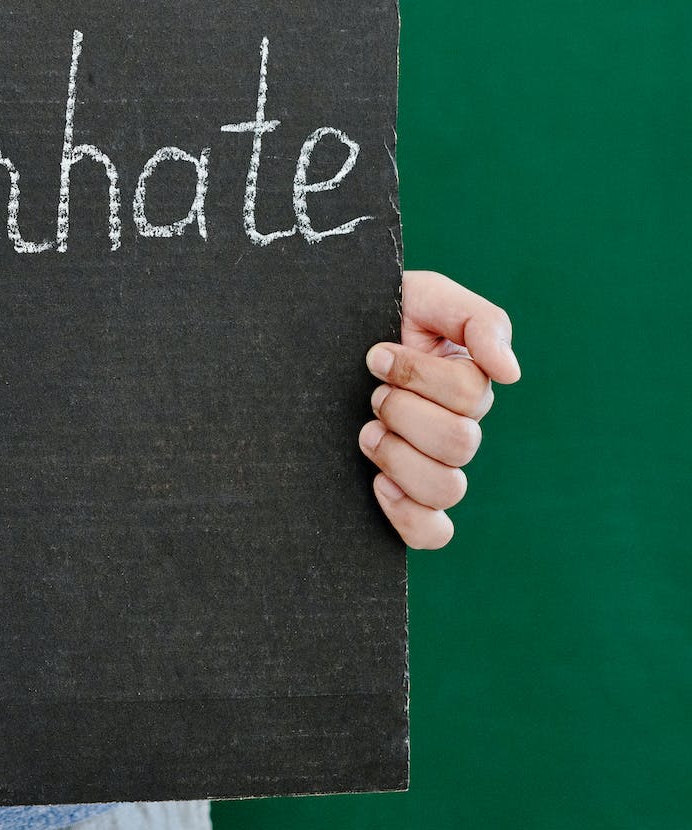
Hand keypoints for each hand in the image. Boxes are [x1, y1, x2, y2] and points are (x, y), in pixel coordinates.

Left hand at [360, 270, 519, 548]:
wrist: (319, 334)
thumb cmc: (376, 311)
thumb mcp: (428, 297)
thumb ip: (480, 322)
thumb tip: (510, 373)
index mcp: (466, 384)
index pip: (470, 396)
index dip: (418, 377)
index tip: (374, 354)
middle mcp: (454, 427)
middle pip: (460, 445)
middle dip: (403, 413)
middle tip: (371, 395)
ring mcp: (429, 464)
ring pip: (447, 489)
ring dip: (399, 459)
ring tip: (367, 433)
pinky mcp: (403, 493)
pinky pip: (431, 532)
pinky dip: (410, 516)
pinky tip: (379, 484)